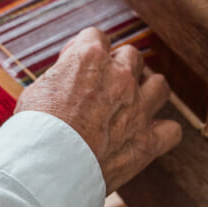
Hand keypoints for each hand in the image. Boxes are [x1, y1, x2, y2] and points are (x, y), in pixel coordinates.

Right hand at [14, 28, 180, 193]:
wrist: (45, 170)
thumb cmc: (34, 131)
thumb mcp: (37, 90)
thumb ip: (60, 77)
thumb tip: (66, 77)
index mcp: (89, 58)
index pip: (96, 36)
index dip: (85, 50)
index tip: (77, 66)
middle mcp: (120, 78)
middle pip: (132, 56)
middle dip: (119, 67)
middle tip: (103, 86)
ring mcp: (138, 110)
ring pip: (160, 85)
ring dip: (148, 90)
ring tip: (134, 102)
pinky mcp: (147, 142)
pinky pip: (172, 130)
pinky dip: (163, 132)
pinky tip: (149, 134)